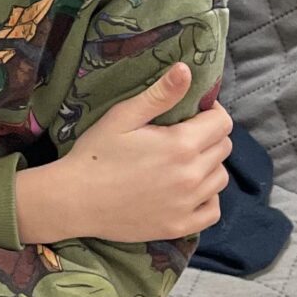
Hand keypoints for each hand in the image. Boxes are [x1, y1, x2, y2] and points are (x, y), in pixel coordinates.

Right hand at [17, 63, 231, 245]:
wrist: (73, 201)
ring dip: (209, 167)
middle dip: (209, 138)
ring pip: (220, 178)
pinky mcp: (179, 226)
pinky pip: (212, 211)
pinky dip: (207, 199)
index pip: (222, 124)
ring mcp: (187, 204)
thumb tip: (186, 69)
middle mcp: (191, 176)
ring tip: (184, 164)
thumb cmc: (95, 155)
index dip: (211, 113)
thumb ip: (159, 95)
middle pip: (223, 149)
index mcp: (181, 145)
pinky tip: (188, 191)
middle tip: (182, 138)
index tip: (194, 114)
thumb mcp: (122, 117)